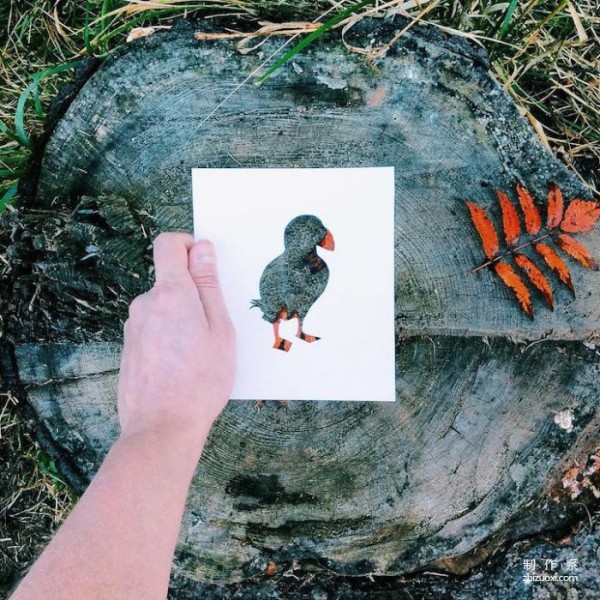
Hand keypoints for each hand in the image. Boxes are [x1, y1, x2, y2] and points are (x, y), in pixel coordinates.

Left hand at [117, 233, 235, 444]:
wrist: (161, 428)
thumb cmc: (200, 381)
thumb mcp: (220, 330)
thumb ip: (209, 285)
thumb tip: (202, 248)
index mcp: (171, 294)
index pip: (168, 245)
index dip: (188, 245)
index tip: (206, 265)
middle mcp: (145, 304)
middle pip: (169, 280)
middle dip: (193, 293)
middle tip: (215, 327)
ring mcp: (133, 327)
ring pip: (164, 308)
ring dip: (182, 319)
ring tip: (200, 353)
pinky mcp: (129, 348)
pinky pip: (154, 329)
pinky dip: (170, 337)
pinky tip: (183, 366)